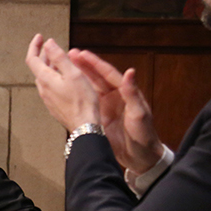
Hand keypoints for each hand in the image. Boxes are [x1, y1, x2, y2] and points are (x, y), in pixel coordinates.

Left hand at [25, 34, 100, 130]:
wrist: (84, 126)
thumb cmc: (82, 101)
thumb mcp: (73, 73)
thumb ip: (59, 57)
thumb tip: (48, 43)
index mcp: (45, 79)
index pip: (32, 59)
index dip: (34, 46)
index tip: (40, 37)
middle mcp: (43, 89)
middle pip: (38, 68)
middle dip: (44, 54)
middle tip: (52, 46)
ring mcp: (48, 99)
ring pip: (45, 78)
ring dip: (50, 66)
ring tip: (60, 60)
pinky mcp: (54, 106)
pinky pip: (51, 88)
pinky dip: (55, 77)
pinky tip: (65, 78)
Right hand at [69, 49, 162, 174]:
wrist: (140, 156)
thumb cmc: (144, 135)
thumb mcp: (139, 113)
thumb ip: (132, 93)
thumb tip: (130, 72)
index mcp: (125, 92)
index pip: (107, 73)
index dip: (94, 63)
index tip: (82, 53)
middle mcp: (115, 96)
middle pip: (97, 77)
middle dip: (84, 65)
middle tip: (70, 54)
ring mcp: (106, 106)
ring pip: (90, 87)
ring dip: (79, 77)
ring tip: (66, 67)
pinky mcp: (100, 117)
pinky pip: (87, 102)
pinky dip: (78, 94)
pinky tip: (68, 89)